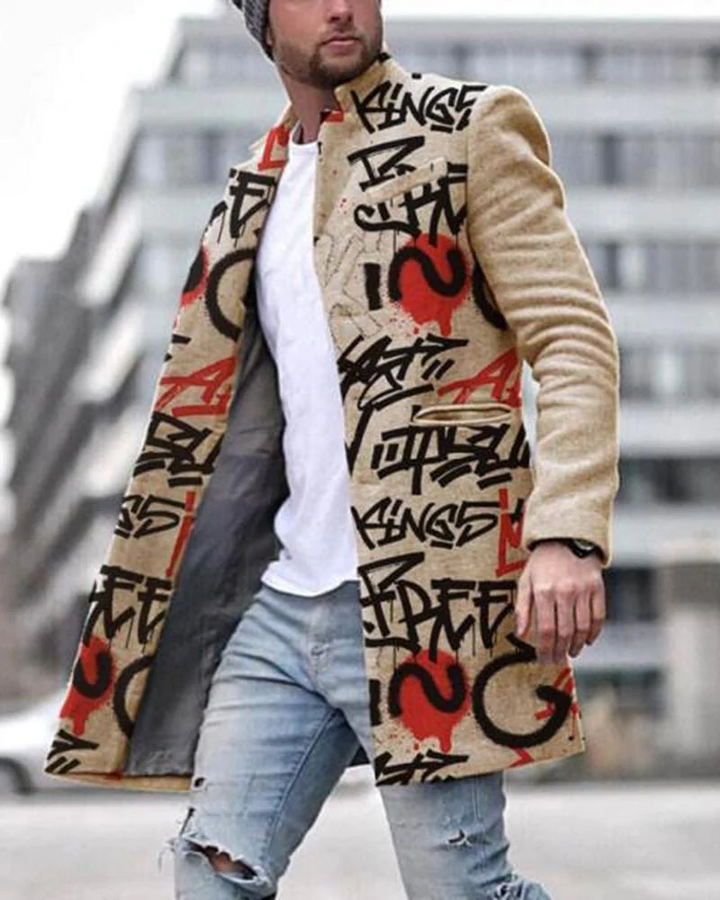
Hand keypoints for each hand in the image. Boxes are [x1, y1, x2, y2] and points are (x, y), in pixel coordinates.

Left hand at [515, 541, 605, 664]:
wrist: (566, 538)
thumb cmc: (542, 563)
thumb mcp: (526, 581)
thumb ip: (522, 608)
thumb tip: (521, 635)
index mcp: (543, 591)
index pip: (545, 630)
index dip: (545, 649)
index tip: (544, 660)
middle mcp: (564, 591)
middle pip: (564, 632)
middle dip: (560, 651)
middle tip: (556, 660)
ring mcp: (583, 590)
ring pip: (582, 627)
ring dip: (576, 645)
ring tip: (570, 652)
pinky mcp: (597, 588)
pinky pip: (598, 617)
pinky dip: (594, 633)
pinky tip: (587, 641)